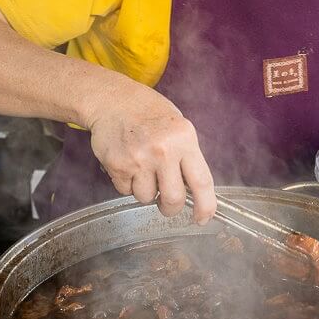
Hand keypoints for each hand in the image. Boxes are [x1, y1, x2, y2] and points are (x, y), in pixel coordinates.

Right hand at [86, 84, 216, 223]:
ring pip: (146, 198)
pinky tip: (128, 163)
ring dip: (146, 191)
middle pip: (173, 199)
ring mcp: (139, 159)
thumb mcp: (179, 127)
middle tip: (167, 203)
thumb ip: (187, 156)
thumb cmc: (148, 112)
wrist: (112, 100)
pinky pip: (126, 191)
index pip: (202, 181)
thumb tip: (194, 191)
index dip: (205, 206)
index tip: (203, 218)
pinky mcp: (118, 165)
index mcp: (184, 139)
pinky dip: (127, 184)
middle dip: (171, 208)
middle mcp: (163, 151)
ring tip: (142, 170)